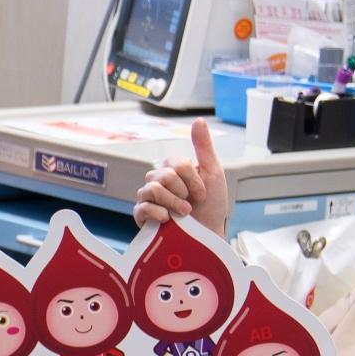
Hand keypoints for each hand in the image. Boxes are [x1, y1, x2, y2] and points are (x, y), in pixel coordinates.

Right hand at [132, 118, 231, 236]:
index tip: (202, 194)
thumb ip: (203, 146)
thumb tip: (198, 120)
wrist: (208, 235)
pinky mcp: (142, 216)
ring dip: (173, 203)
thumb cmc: (211, 206)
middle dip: (183, 192)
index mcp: (172, 170)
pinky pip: (142, 208)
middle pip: (164, 176)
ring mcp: (148, 199)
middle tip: (191, 205)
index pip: (176, 164)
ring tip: (184, 214)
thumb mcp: (212, 172)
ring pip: (152, 190)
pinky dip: (158, 213)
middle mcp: (157, 181)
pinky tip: (168, 219)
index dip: (193, 180)